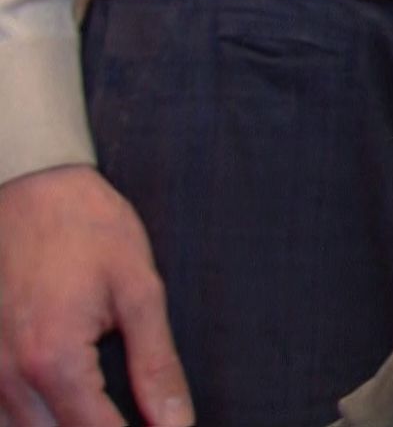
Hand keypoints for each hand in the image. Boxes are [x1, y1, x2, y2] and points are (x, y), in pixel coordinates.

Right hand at [0, 166, 192, 426]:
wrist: (31, 187)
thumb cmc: (89, 230)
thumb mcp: (139, 293)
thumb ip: (157, 367)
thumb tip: (177, 424)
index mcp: (54, 363)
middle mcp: (8, 378)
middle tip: (147, 421)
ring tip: (111, 411)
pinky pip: (4, 413)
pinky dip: (37, 418)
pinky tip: (71, 406)